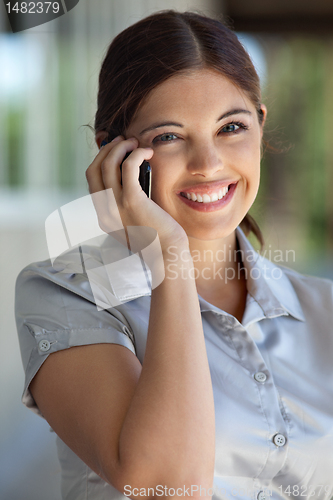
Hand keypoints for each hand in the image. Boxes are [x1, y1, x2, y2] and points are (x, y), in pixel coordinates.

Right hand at [85, 136, 187, 252]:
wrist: (167, 256)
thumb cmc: (157, 239)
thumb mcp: (135, 222)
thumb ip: (128, 205)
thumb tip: (132, 178)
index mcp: (104, 216)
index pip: (92, 181)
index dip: (101, 160)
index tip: (116, 150)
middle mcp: (104, 211)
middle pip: (94, 169)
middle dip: (107, 150)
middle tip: (124, 141)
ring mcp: (116, 207)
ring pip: (107, 165)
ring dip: (120, 147)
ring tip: (135, 142)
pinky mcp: (133, 201)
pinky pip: (128, 168)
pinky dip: (136, 154)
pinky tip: (147, 152)